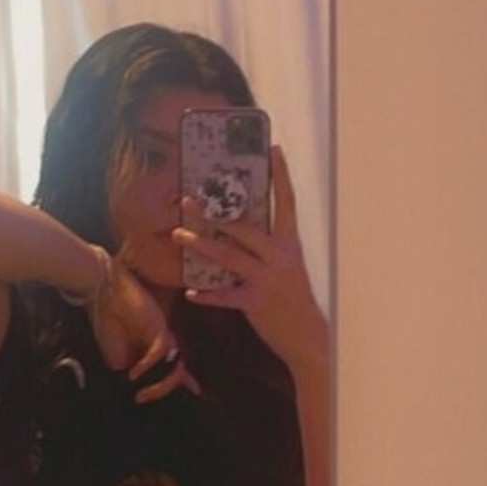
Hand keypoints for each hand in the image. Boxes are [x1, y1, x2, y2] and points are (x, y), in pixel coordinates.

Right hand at [90, 254, 199, 404]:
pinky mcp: (158, 327)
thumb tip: (132, 388)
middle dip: (163, 390)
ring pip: (174, 365)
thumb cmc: (108, 322)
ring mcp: (162, 335)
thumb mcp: (115, 355)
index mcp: (153, 350)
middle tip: (142, 399)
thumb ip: (128, 371)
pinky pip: (160, 352)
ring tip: (141, 394)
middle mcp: (163, 344)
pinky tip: (134, 374)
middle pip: (175, 373)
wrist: (104, 293)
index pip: (170, 372)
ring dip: (160, 384)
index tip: (181, 399)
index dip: (177, 387)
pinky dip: (148, 366)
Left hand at [172, 145, 327, 372]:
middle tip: (189, 199)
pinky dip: (207, 294)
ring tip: (179, 234)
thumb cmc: (294, 298)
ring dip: (201, 245)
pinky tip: (191, 291)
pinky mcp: (256, 302)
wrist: (308, 337)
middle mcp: (279, 256)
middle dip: (214, 213)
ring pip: (228, 256)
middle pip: (244, 227)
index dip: (280, 175)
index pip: (286, 202)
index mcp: (290, 244)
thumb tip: (238, 229)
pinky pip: (225, 295)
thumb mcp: (287, 267)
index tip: (272, 149)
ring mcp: (267, 279)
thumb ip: (267, 248)